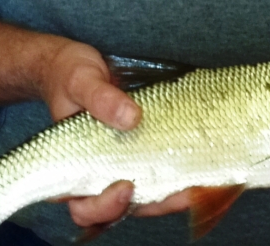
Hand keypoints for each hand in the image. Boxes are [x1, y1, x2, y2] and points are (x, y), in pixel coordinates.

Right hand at [41, 39, 190, 227]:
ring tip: (200, 181)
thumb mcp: (80, 81)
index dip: (105, 207)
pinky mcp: (141, 147)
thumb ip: (100, 99)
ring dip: (173, 192)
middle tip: (182, 191)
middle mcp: (97, 171)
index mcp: (71, 167)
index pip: (84, 206)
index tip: (125, 186)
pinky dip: (178, 171)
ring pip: (146, 192)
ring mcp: (121, 161)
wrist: (75, 61)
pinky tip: (199, 164)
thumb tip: (130, 117)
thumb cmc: (69, 75)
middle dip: (155, 203)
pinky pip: (158, 167)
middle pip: (123, 206)